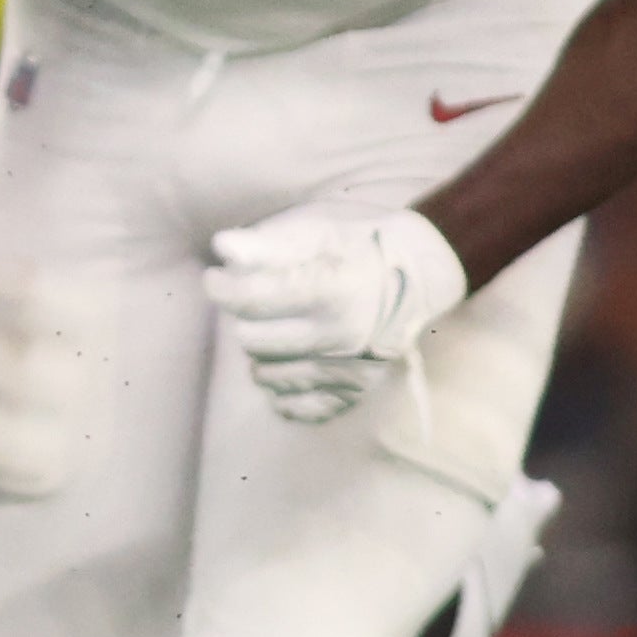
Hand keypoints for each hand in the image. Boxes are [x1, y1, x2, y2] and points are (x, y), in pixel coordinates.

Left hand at [205, 206, 471, 425]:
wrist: (419, 275)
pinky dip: (282, 387)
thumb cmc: (358, 246)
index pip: (250, 300)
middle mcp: (341, 338)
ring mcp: (348, 371)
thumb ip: (267, 242)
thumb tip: (222, 248)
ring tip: (283, 326)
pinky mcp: (352, 394)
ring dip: (263, 351)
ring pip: (264, 375)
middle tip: (260, 301)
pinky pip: (293, 406)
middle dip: (246, 318)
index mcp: (332, 290)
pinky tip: (292, 360)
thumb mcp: (315, 229)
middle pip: (252, 340)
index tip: (218, 278)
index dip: (221, 287)